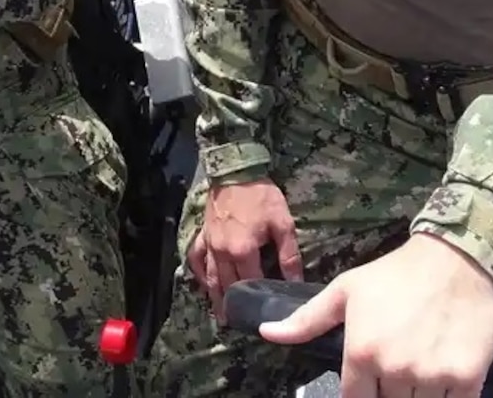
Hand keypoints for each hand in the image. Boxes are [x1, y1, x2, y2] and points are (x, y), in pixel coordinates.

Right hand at [190, 178, 301, 321]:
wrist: (235, 170)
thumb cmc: (261, 196)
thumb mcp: (283, 224)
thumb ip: (289, 256)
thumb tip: (296, 283)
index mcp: (243, 252)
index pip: (251, 284)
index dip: (258, 300)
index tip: (264, 315)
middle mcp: (222, 253)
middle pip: (228, 286)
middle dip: (233, 305)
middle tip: (239, 323)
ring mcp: (210, 244)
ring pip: (211, 277)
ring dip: (215, 296)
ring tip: (221, 314)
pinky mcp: (203, 234)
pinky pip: (197, 258)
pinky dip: (199, 273)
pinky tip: (204, 282)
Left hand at [260, 233, 492, 397]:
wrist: (453, 260)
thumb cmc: (394, 275)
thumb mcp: (344, 291)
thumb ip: (306, 320)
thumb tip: (267, 333)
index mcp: (361, 352)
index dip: (360, 394)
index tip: (367, 384)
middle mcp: (395, 370)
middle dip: (389, 390)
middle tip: (396, 364)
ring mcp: (433, 377)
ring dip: (418, 393)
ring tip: (419, 364)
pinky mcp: (467, 379)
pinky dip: (448, 397)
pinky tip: (443, 377)